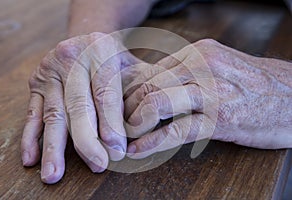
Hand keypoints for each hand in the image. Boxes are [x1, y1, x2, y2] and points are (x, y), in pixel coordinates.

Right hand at [21, 32, 144, 182]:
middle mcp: (71, 56)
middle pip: (77, 106)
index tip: (117, 151)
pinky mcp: (36, 82)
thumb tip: (142, 132)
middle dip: (87, 141)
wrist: (88, 39)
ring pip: (53, 113)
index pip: (105, 93)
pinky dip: (31, 137)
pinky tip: (32, 159)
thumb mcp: (132, 66)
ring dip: (53, 147)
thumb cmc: (115, 60)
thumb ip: (140, 92)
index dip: (111, 125)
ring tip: (53, 174)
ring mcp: (49, 69)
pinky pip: (32, 113)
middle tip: (97, 165)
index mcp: (100, 49)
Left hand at [124, 39, 291, 158]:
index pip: (148, 71)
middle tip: (116, 124)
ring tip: (124, 137)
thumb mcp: (217, 69)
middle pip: (147, 85)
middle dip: (125, 109)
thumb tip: (150, 85)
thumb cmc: (252, 85)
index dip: (127, 92)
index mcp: (198, 53)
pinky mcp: (220, 119)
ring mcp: (211, 92)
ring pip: (156, 102)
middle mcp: (201, 67)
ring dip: (134, 123)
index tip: (117, 107)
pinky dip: (152, 142)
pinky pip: (176, 129)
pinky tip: (138, 150)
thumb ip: (185, 75)